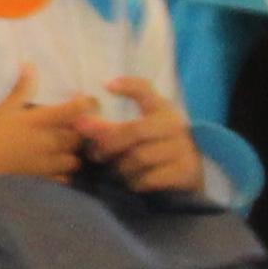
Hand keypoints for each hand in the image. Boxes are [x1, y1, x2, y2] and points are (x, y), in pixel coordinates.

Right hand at [0, 74, 81, 203]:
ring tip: (65, 146)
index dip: (88, 104)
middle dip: (80, 130)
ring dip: (73, 152)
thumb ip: (22, 89)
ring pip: (75, 158)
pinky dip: (63, 171)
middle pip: (79, 135)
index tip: (88, 101)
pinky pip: (63, 176)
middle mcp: (48, 141)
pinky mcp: (41, 179)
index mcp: (39, 120)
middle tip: (74, 124)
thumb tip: (30, 65)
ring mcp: (46, 162)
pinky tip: (54, 164)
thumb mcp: (3, 108)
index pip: (75, 110)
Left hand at [77, 74, 207, 195]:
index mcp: (162, 109)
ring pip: (138, 158)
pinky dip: (136, 182)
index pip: (146, 90)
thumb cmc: (155, 148)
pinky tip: (133, 182)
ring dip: (121, 167)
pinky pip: (149, 178)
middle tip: (95, 154)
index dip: (128, 86)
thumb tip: (78, 122)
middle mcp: (174, 125)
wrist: (189, 174)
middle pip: (133, 131)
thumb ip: (108, 127)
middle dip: (108, 143)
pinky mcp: (185, 171)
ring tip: (117, 170)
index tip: (108, 86)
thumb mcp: (138, 132)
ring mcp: (182, 148)